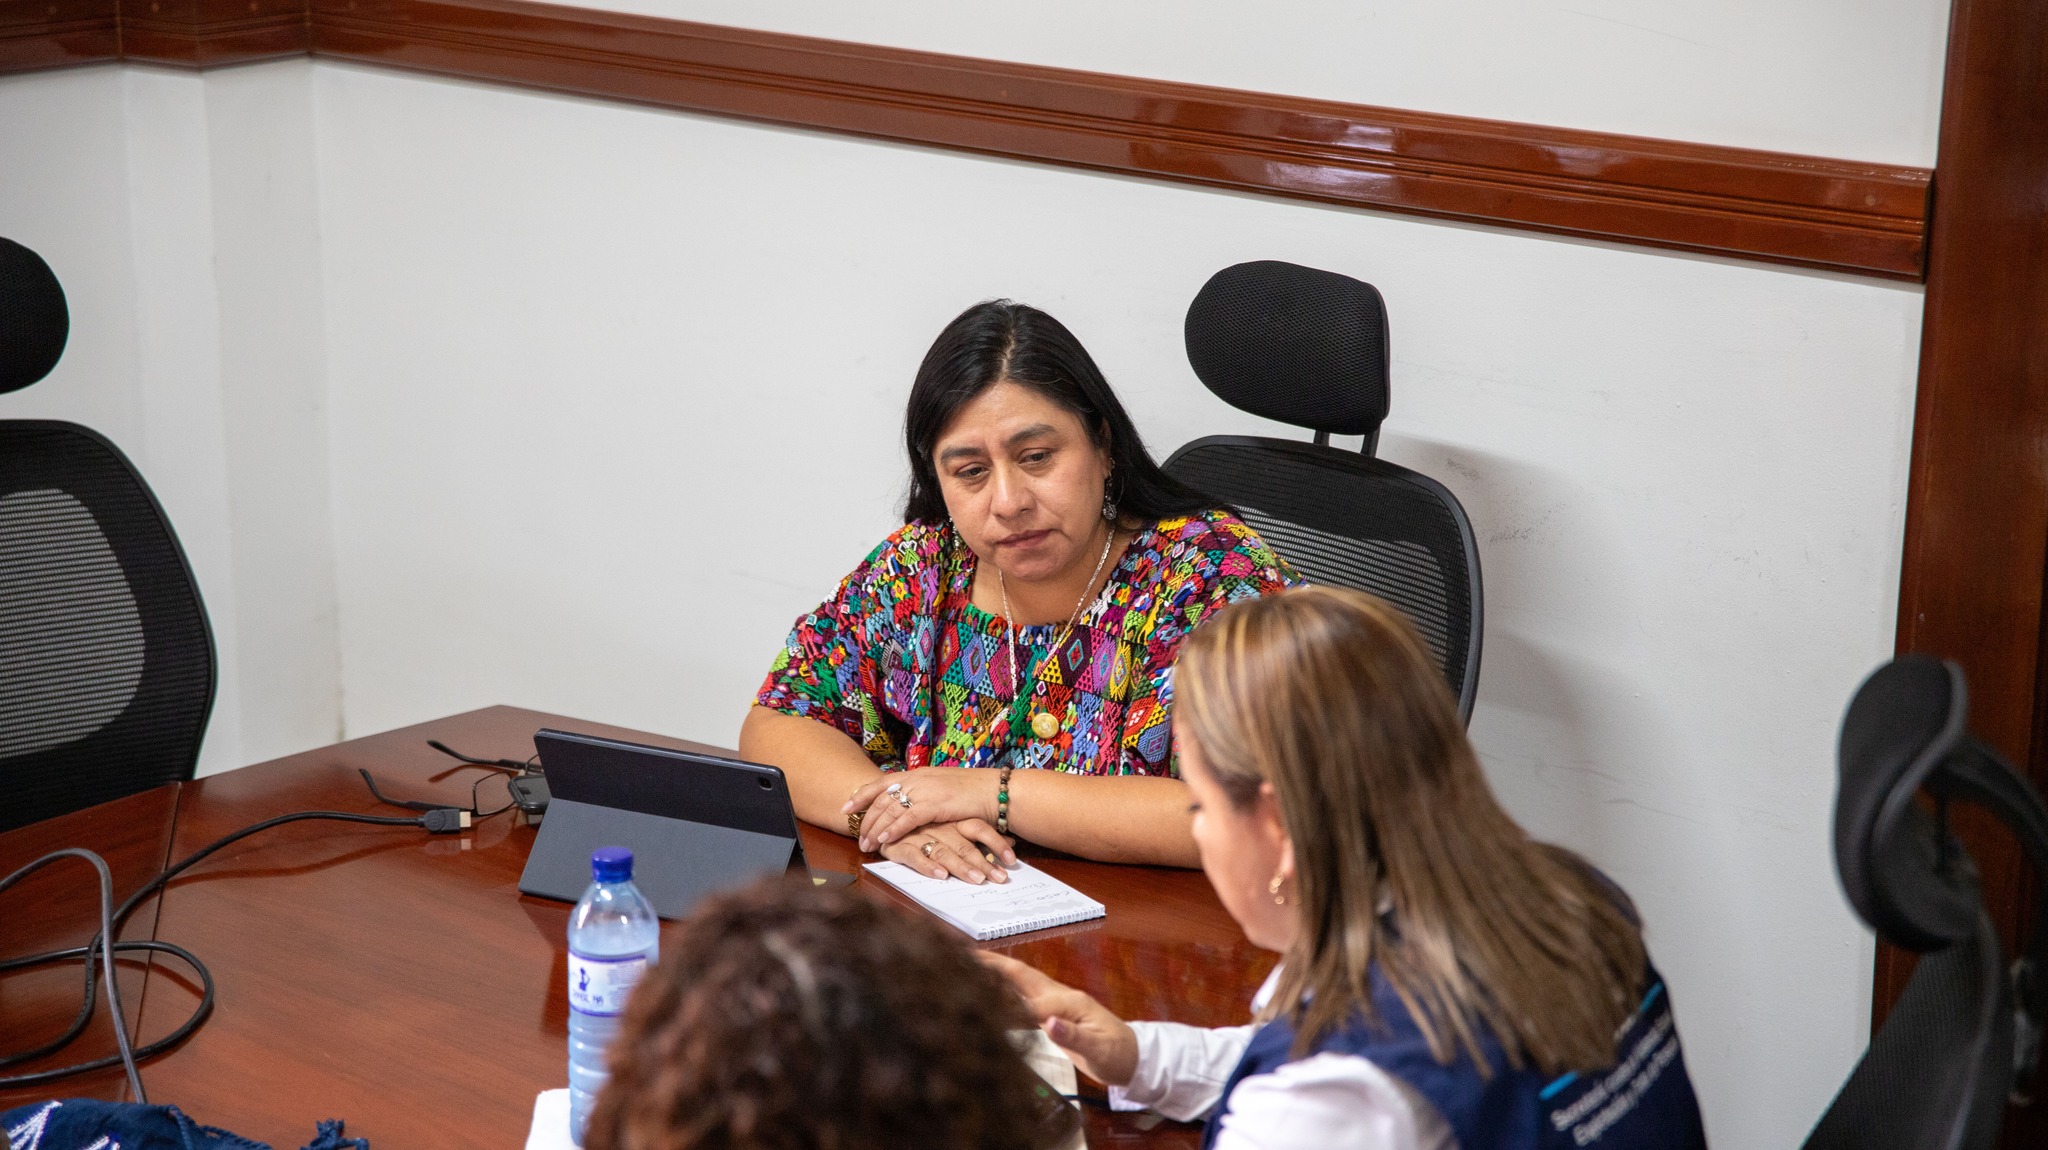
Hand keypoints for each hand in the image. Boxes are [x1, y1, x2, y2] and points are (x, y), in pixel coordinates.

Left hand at [847, 767, 1002, 851]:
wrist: (996, 790)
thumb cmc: (974, 793)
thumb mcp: (944, 789)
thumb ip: (925, 794)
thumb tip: (911, 804)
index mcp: (919, 774)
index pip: (883, 782)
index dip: (862, 794)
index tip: (846, 806)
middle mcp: (919, 779)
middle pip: (882, 798)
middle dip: (865, 816)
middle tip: (854, 833)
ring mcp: (926, 790)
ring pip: (891, 809)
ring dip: (876, 828)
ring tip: (866, 844)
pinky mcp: (935, 804)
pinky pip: (908, 818)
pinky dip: (894, 829)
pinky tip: (884, 840)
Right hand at [881, 818, 1016, 883]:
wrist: (883, 814)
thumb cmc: (925, 825)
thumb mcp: (954, 826)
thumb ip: (982, 834)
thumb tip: (1013, 842)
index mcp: (953, 820)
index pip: (980, 828)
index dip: (997, 843)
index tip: (1012, 860)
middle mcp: (939, 827)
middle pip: (965, 846)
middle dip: (984, 864)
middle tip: (1000, 879)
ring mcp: (920, 836)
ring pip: (943, 852)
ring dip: (961, 867)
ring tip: (977, 879)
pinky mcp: (900, 846)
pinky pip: (915, 856)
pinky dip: (928, 866)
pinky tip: (941, 875)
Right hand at [979, 951, 1138, 1086]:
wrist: (1132, 1057)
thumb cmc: (1117, 1055)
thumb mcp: (1099, 1050)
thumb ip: (1074, 1037)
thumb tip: (1049, 1023)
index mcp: (1071, 1002)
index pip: (1033, 1004)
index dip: (1009, 1009)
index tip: (983, 1011)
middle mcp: (1061, 996)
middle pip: (1023, 976)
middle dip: (995, 965)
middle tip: (966, 955)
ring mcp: (1057, 1003)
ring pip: (1021, 984)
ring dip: (996, 974)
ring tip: (970, 967)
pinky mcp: (1053, 1014)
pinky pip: (1024, 1000)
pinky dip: (1005, 995)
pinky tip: (989, 996)